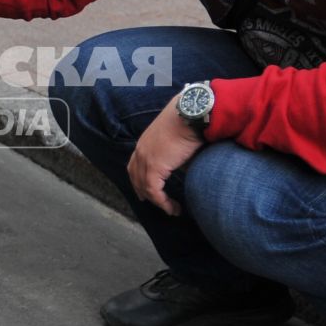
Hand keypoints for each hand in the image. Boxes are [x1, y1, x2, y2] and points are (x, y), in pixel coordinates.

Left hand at [127, 98, 204, 217]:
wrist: (191, 116)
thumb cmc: (189, 123)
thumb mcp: (177, 141)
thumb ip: (173, 155)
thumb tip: (181, 165)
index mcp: (145, 143)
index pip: (135, 165)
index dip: (138, 179)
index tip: (143, 192)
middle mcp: (141, 151)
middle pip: (136, 177)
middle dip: (144, 192)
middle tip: (154, 203)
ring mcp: (145, 159)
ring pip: (145, 187)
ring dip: (158, 201)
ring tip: (171, 209)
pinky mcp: (153, 167)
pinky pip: (154, 191)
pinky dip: (163, 202)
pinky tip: (173, 208)